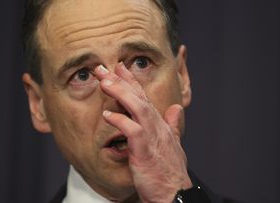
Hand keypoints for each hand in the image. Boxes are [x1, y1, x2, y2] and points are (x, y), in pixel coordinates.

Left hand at [94, 62, 191, 202]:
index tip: (119, 68)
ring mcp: (153, 137)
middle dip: (122, 80)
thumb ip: (172, 125)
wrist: (174, 194)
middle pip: (139, 98)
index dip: (131, 82)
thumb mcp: (173, 145)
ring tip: (105, 82)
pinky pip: (133, 131)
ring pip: (138, 108)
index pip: (144, 98)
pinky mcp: (145, 151)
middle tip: (104, 67)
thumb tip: (175, 108)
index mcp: (160, 125)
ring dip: (121, 93)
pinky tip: (107, 115)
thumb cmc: (169, 171)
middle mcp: (158, 126)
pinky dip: (120, 121)